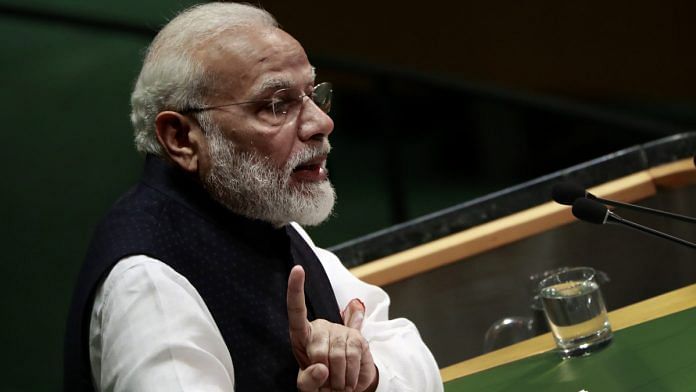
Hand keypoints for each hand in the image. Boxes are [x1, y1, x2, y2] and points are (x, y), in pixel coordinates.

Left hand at [287, 265, 377, 391]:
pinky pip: (353, 357)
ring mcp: (341, 330)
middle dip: (324, 375)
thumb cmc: (320, 381)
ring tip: (338, 383)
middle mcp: (321, 327)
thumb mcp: (307, 385)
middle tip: (328, 384)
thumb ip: (307, 380)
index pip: (296, 310)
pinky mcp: (358, 336)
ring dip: (339, 379)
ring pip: (337, 357)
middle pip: (318, 352)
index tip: (297, 270)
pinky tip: (349, 379)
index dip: (295, 290)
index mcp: (302, 335)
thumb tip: (321, 367)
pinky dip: (351, 375)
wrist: (347, 386)